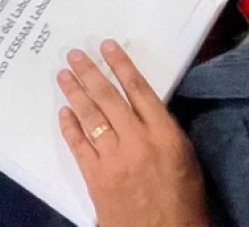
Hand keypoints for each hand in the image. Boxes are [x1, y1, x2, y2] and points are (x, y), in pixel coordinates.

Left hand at [58, 41, 210, 226]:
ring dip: (74, 93)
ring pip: (90, 117)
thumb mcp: (185, 158)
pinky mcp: (95, 177)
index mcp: (165, 135)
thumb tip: (141, 106)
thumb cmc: (183, 201)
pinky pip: (78, 145)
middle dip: (90, 73)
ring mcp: (113, 159)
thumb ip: (163, 130)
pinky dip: (70, 126)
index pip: (139, 90)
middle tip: (74, 54)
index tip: (107, 46)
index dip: (121, 65)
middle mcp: (138, 142)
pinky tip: (64, 112)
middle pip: (109, 98)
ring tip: (63, 75)